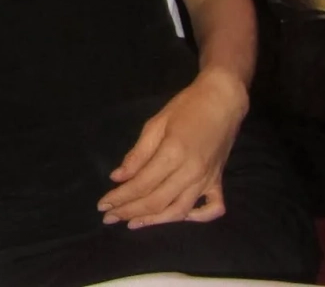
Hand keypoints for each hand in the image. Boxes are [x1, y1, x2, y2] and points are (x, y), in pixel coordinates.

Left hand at [97, 70, 247, 229]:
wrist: (222, 99)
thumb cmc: (187, 106)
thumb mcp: (156, 123)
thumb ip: (137, 153)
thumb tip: (118, 177)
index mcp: (173, 154)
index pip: (142, 184)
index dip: (121, 197)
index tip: (102, 205)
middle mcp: (191, 172)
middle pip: (156, 201)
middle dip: (129, 212)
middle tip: (109, 217)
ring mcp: (207, 180)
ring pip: (179, 211)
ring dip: (154, 221)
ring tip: (132, 224)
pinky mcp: (218, 181)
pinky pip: (211, 209)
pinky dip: (197, 218)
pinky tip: (178, 217)